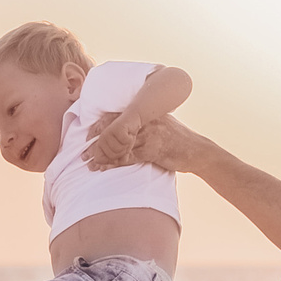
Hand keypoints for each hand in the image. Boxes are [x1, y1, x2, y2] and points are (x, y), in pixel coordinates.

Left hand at [85, 105, 216, 175]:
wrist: (196, 151)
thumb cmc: (175, 139)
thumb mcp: (157, 125)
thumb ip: (139, 125)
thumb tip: (116, 130)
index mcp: (145, 112)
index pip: (115, 115)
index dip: (98, 126)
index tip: (86, 137)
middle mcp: (146, 120)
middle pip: (113, 128)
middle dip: (95, 142)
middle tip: (83, 154)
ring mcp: (150, 134)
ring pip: (118, 143)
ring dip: (102, 155)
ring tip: (90, 164)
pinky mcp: (153, 149)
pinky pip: (128, 157)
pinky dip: (114, 164)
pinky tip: (105, 169)